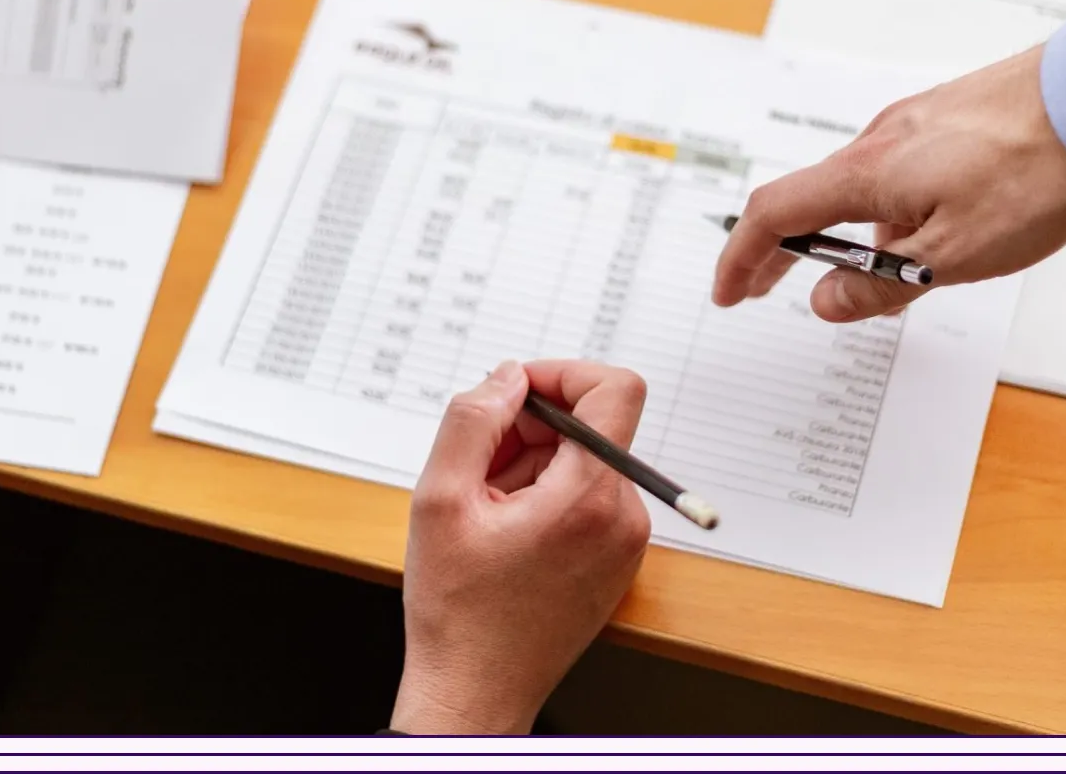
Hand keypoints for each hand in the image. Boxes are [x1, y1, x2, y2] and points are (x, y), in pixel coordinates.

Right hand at [391, 360, 651, 734]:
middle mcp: (623, 517)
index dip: (563, 374)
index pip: (616, 390)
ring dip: (533, 465)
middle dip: (530, 428)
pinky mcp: (617, 560)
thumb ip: (471, 420)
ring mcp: (626, 542)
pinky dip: (547, 496)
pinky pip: (588, 498)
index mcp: (588, 498)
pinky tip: (505, 530)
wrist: (476, 691)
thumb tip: (507, 377)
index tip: (517, 392)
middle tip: (476, 466)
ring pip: (585, 462)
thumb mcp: (440, 500)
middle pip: (590, 427)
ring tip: (486, 510)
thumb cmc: (457, 610)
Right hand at [711, 45, 1065, 321]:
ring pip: (862, 188)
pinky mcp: (950, 119)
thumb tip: (825, 302)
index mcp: (866, 175)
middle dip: (781, 249)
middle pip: (810, 199)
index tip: (728, 293)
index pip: (774, 216)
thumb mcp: (953, 256)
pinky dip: (890, 210)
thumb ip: (881, 284)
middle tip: (764, 287)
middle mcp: (880, 141)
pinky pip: (899, 171)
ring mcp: (916, 124)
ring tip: (890, 280)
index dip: (742, 259)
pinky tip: (937, 232)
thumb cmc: (1034, 170)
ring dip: (852, 235)